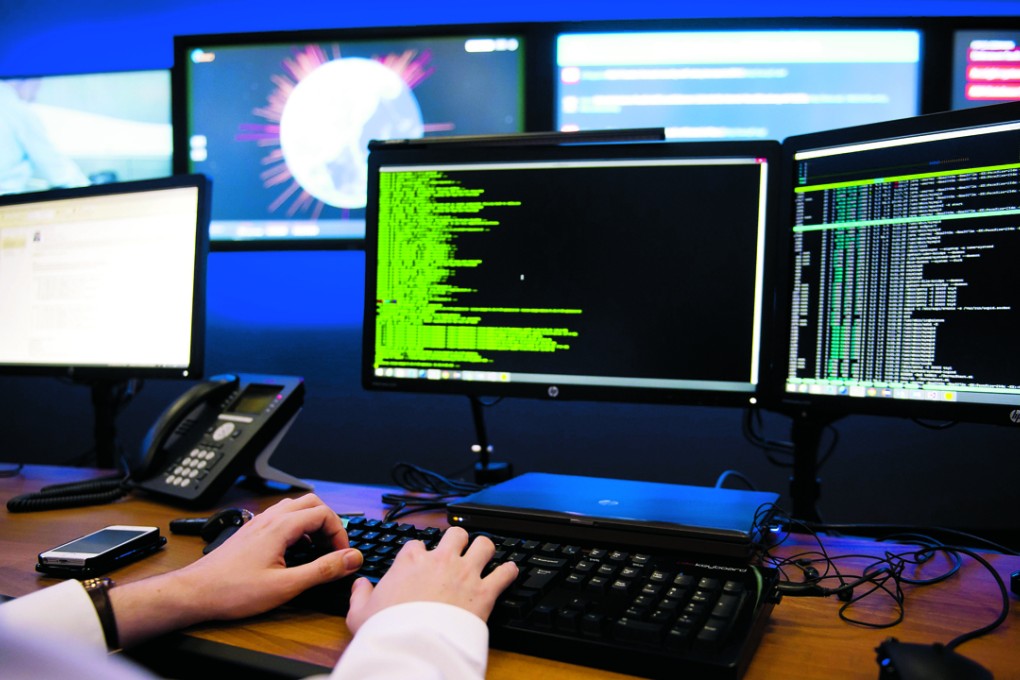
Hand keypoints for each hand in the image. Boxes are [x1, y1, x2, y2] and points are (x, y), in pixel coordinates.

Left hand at [111, 493, 362, 646]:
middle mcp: (269, 519)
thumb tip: (351, 559)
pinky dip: (296, 526)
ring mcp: (258, 523)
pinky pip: (280, 517)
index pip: (323, 513)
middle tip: (333, 547)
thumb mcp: (286, 586)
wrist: (195, 593)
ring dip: (312, 521)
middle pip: (311, 502)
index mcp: (280, 527)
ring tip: (317, 547)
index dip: (339, 532)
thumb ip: (322, 570)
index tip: (342, 554)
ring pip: (294, 507)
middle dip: (329, 522)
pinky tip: (294, 549)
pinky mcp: (250, 532)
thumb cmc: (233, 591)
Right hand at [345, 526, 517, 632]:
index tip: (421, 561)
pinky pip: (504, 573)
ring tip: (484, 555)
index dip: (420, 552)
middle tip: (458, 551)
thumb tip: (358, 585)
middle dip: (458, 540)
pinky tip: (509, 572)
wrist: (413, 645)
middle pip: (456, 534)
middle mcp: (440, 560)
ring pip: (483, 544)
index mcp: (410, 560)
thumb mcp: (360, 613)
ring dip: (484, 549)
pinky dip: (508, 572)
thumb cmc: (387, 628)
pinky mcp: (484, 592)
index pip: (417, 543)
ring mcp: (464, 573)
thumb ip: (360, 595)